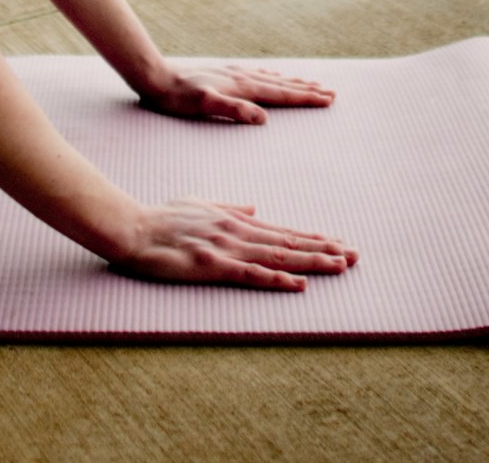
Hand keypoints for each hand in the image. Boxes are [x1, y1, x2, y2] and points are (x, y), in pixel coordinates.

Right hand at [112, 198, 357, 289]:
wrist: (133, 227)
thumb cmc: (162, 218)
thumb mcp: (200, 205)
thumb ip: (230, 207)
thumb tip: (255, 208)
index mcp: (236, 219)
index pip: (282, 231)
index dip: (312, 238)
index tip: (338, 243)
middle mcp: (238, 231)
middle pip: (289, 242)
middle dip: (324, 249)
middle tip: (355, 255)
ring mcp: (227, 247)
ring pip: (278, 256)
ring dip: (312, 261)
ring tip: (340, 265)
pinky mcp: (213, 265)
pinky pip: (252, 274)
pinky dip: (278, 279)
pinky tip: (299, 284)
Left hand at [138, 63, 335, 124]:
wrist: (156, 77)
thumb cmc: (178, 97)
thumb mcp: (204, 105)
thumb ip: (233, 109)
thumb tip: (263, 118)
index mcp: (242, 87)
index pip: (281, 94)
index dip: (305, 98)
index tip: (327, 99)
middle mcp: (242, 77)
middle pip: (282, 84)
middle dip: (307, 89)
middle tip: (331, 93)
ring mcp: (234, 74)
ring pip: (272, 79)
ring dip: (293, 82)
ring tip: (311, 83)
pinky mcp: (225, 75)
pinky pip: (258, 76)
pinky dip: (273, 78)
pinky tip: (274, 77)